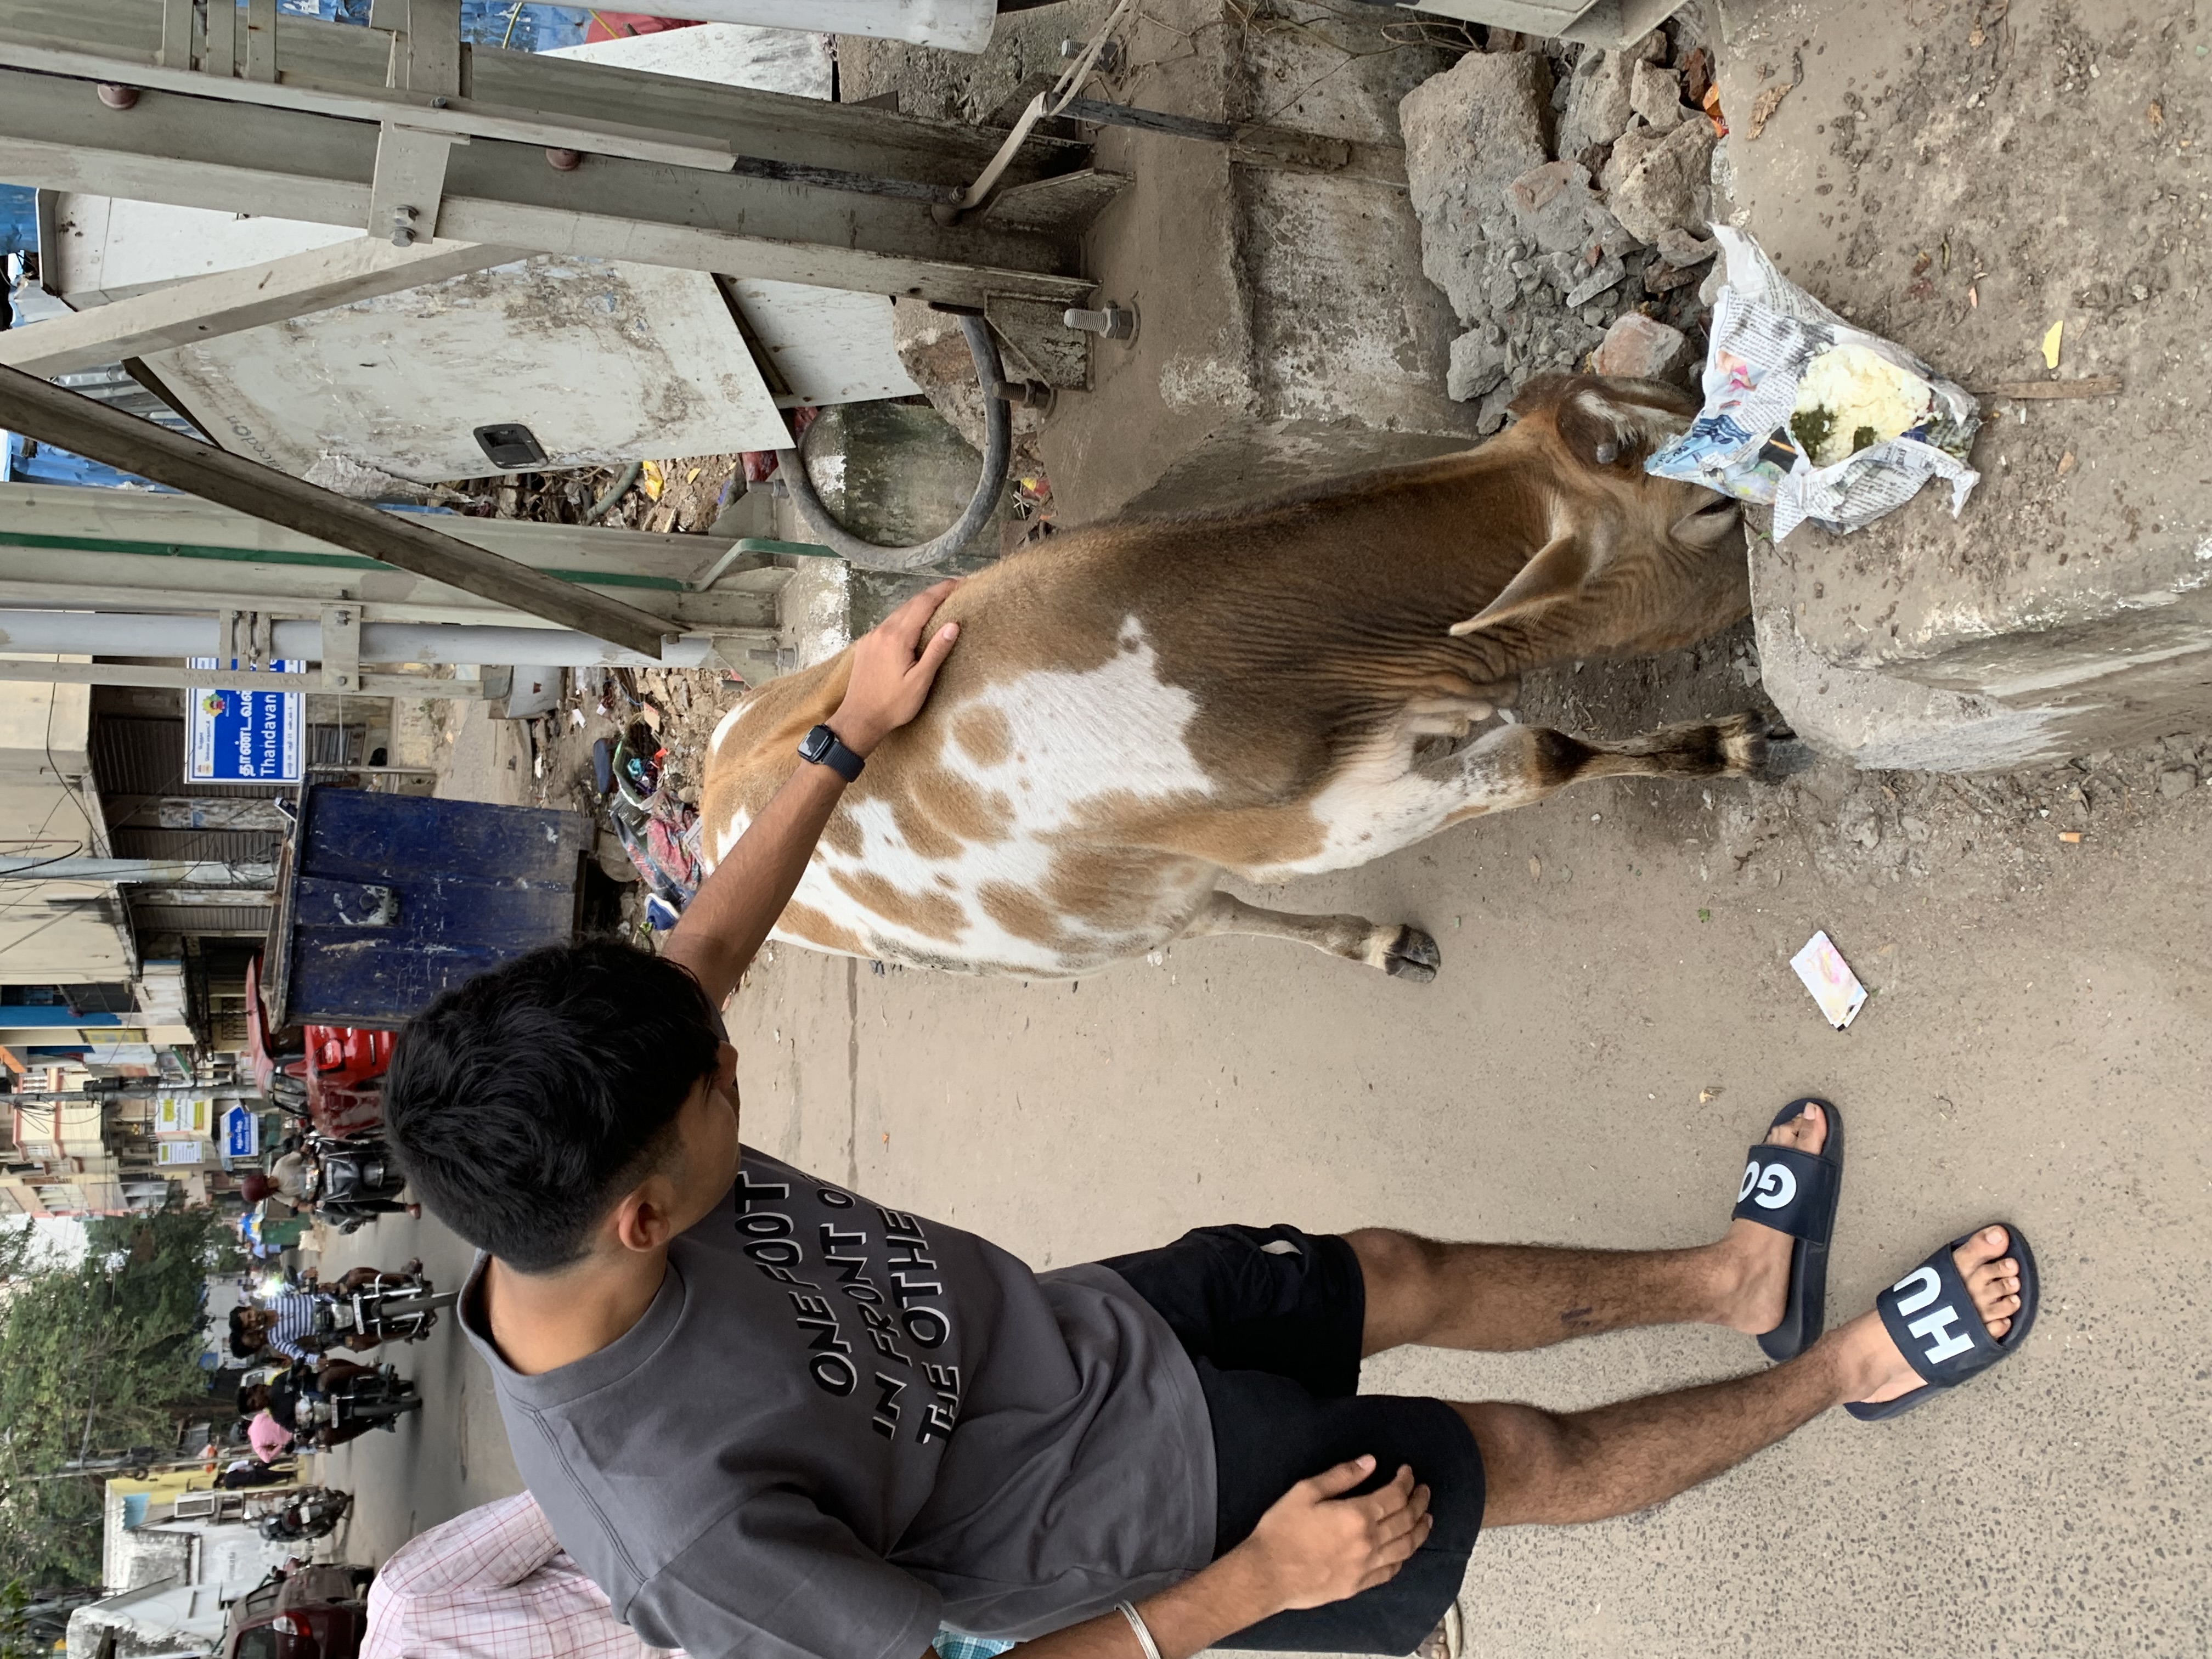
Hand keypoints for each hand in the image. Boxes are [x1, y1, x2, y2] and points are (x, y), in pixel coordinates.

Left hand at [828, 579, 961, 755]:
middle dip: (933, 594)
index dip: (942, 590)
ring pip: (898, 612)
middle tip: (954, 590)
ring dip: (918, 605)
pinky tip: (913, 624)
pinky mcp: (866, 645)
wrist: (858, 719)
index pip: (923, 604)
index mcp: (897, 637)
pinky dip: (905, 617)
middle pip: (910, 604)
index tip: (960, 582)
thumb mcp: (920, 682)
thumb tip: (953, 624)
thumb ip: (936, 651)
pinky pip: (888, 623)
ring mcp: (871, 637)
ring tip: (938, 604)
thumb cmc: (893, 705)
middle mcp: (882, 631)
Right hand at [1235, 1457, 1432, 1611]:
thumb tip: (1370, 1462)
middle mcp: (1369, 1543)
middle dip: (1419, 1502)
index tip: (1407, 1471)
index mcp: (1357, 1516)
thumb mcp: (1305, 1491)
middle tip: (1424, 1490)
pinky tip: (1405, 1550)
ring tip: (1427, 1518)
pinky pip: (1390, 1571)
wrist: (1267, 1574)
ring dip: (1420, 1530)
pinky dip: (1403, 1557)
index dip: (1406, 1481)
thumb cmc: (1282, 1529)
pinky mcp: (1358, 1585)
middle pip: (1406, 1521)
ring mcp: (1366, 1567)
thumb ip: (1341, 1476)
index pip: (1395, 1496)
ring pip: (1405, 1548)